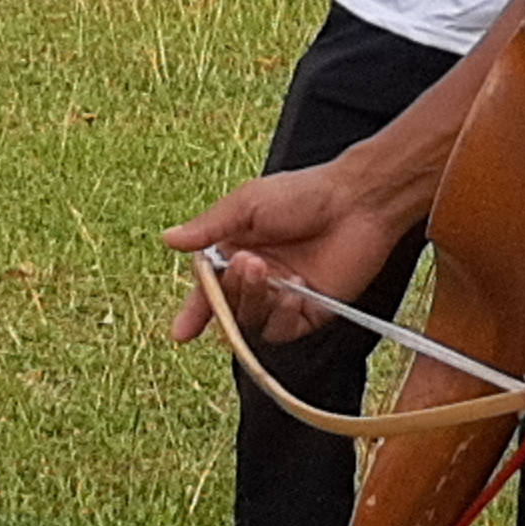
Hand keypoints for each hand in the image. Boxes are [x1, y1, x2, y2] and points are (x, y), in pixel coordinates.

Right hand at [159, 156, 422, 348]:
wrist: (356, 202)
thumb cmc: (304, 193)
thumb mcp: (248, 203)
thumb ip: (209, 228)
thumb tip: (168, 239)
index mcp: (234, 253)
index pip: (207, 290)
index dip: (193, 312)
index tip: (181, 332)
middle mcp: (256, 280)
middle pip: (226, 308)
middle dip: (229, 291)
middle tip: (247, 263)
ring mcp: (281, 299)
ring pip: (250, 323)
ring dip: (253, 301)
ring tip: (269, 270)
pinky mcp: (308, 313)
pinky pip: (281, 331)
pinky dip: (280, 316)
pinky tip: (293, 293)